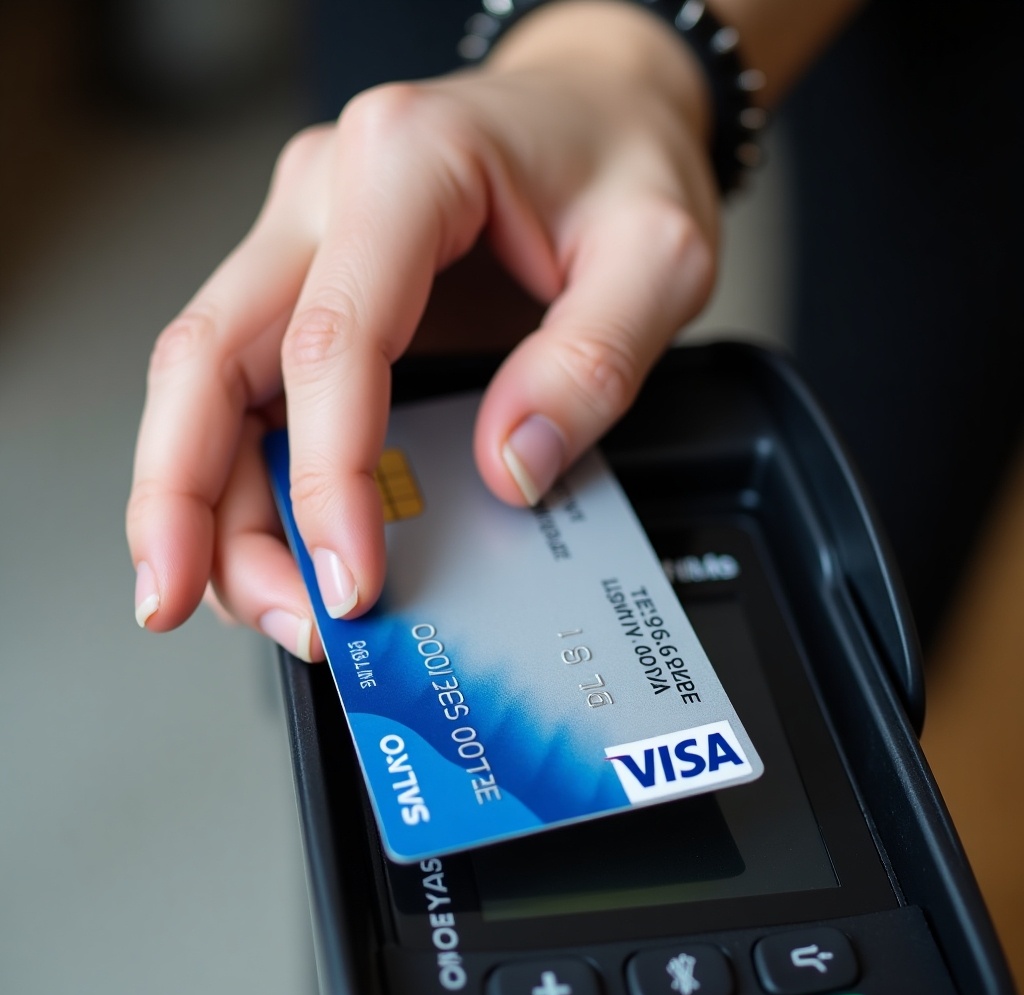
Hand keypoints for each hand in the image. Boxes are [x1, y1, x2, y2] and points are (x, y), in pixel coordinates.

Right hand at [126, 1, 717, 661]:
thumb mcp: (659, 255)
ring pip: (204, 380)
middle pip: (207, 357)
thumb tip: (509, 468)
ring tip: (255, 597)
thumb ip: (593, 361)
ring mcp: (305, 239)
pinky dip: (238, 471)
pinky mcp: (313, 284)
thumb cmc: (620, 157)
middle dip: (183, 497)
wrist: (598, 106)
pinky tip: (257, 538)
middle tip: (185, 600)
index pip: (329, 341)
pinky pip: (247, 386)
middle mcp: (326, 196)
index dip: (325, 475)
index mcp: (405, 164)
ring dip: (203, 500)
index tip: (350, 577)